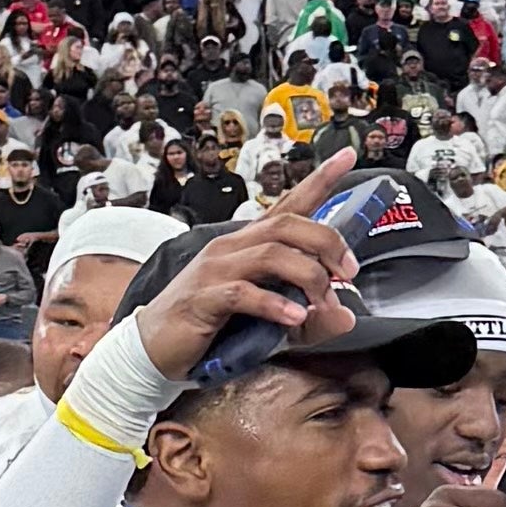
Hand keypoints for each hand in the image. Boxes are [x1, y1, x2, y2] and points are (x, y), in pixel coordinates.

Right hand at [130, 148, 369, 381]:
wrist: (156, 349)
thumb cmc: (214, 328)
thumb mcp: (273, 326)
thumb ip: (312, 320)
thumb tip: (347, 315)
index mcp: (249, 244)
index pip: (288, 203)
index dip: (319, 180)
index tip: (347, 157)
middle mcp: (232, 247)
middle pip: (287, 224)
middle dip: (327, 243)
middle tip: (349, 272)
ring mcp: (215, 269)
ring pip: (271, 254)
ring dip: (308, 276)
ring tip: (324, 303)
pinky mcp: (203, 297)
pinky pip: (243, 292)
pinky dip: (274, 304)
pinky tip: (293, 318)